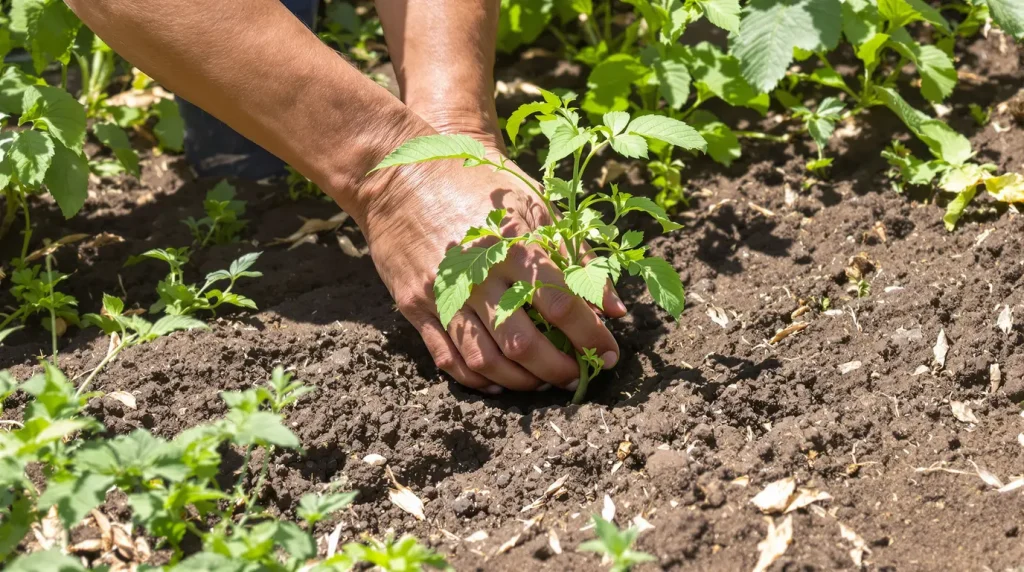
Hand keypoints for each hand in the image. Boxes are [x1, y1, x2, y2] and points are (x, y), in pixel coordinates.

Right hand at [357, 149, 625, 393]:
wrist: (403, 175)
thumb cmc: (480, 187)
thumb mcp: (535, 206)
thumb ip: (578, 257)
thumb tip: (616, 310)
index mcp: (513, 243)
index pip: (560, 304)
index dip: (589, 336)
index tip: (608, 354)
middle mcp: (478, 272)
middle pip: (523, 343)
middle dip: (557, 369)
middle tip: (576, 376)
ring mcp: (443, 292)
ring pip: (485, 359)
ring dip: (520, 381)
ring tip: (541, 382)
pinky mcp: (415, 305)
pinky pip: (448, 358)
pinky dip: (477, 380)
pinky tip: (499, 382)